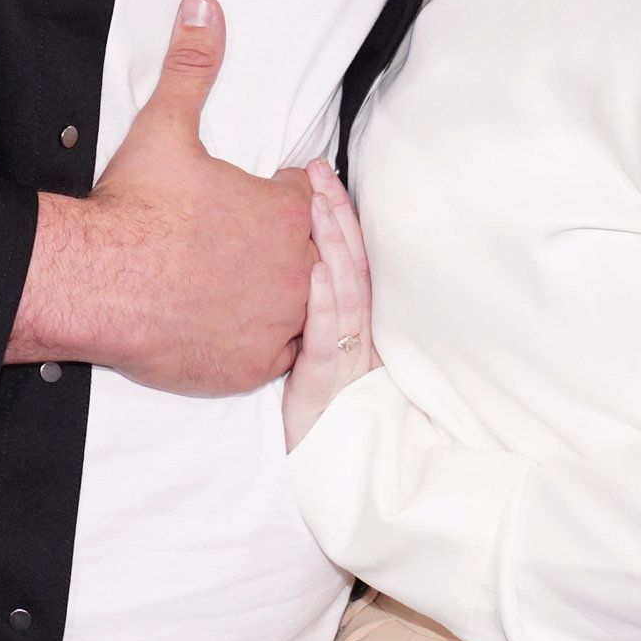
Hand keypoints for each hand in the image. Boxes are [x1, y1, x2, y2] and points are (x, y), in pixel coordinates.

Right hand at [8, 0, 316, 395]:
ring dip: (285, 294)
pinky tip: (239, 326)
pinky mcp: (256, 364)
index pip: (310, 198)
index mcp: (288, 210)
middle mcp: (298, 267)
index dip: (286, 194)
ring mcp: (280, 320)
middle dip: (288, 244)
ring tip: (246, 284)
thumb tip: (205, 6)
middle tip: (246, 243)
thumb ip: (193, 65)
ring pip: (305, 305)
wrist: (98, 282)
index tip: (264, 195)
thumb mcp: (166, 126)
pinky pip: (282, 354)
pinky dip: (265, 341)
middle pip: (315, 253)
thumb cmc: (135, 209)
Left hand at [282, 156, 373, 449]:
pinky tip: (314, 275)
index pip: (346, 253)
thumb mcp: (306, 348)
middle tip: (316, 171)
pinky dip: (324, 305)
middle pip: (349, 261)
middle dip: (334, 214)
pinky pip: (328, 338)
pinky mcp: (327, 383)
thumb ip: (301, 308)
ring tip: (315, 207)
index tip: (316, 174)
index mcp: (349, 318)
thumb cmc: (312, 406)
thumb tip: (285, 264)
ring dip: (331, 246)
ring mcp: (346, 355)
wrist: (327, 468)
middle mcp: (355, 330)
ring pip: (344, 291)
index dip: (334, 212)